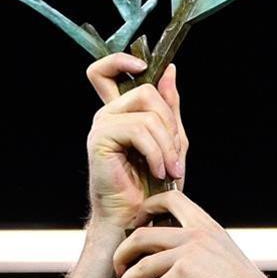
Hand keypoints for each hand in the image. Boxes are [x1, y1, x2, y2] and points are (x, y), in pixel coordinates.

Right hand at [85, 53, 188, 229]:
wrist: (139, 217)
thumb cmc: (154, 185)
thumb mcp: (172, 140)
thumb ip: (169, 106)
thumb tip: (169, 70)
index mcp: (121, 111)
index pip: (106, 70)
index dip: (121, 60)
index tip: (142, 67)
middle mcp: (107, 114)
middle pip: (146, 89)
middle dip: (170, 123)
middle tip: (176, 154)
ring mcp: (102, 125)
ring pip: (148, 112)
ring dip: (168, 144)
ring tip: (170, 169)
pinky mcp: (100, 139)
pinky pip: (140, 130)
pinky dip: (157, 152)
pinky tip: (159, 171)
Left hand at [111, 190, 276, 277]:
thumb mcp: (223, 257)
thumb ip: (200, 251)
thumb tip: (171, 262)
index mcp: (208, 227)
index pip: (173, 199)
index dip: (148, 207)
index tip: (136, 223)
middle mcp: (197, 234)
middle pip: (143, 233)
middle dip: (124, 252)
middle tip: (120, 267)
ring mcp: (189, 253)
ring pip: (141, 263)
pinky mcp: (184, 275)